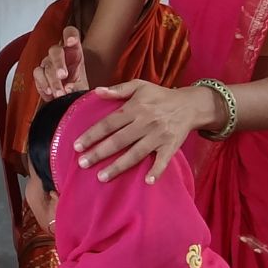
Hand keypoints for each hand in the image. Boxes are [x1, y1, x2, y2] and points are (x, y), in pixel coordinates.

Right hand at [32, 26, 89, 101]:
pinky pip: (38, 74)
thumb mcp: (82, 86)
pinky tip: (49, 92)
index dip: (70, 34)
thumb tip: (68, 88)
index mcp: (74, 50)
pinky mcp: (39, 73)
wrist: (66, 97)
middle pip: (55, 50)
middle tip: (63, 75)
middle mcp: (60, 54)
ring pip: (46, 65)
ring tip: (59, 93)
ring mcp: (48, 62)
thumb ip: (77, 87)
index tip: (71, 41)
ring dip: (52, 80)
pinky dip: (43, 83)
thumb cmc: (76, 86)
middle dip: (58, 63)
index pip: (70, 33)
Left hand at [74, 81, 219, 183]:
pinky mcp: (171, 146)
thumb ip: (118, 89)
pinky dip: (156, 171)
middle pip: (118, 140)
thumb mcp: (139, 86)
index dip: (92, 134)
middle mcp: (145, 122)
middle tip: (82, 164)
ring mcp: (159, 136)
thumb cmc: (160, 96)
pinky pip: (163, 161)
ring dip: (118, 166)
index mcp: (135, 108)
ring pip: (136, 153)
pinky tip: (146, 181)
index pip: (108, 123)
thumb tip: (97, 91)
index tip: (77, 146)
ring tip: (101, 177)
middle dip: (99, 153)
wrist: (190, 104)